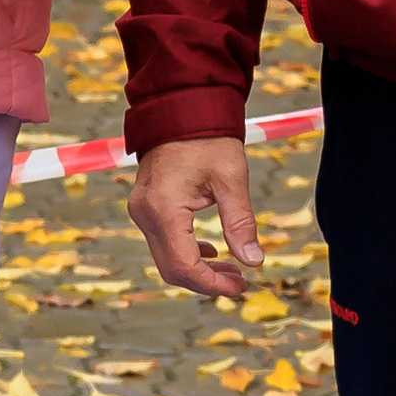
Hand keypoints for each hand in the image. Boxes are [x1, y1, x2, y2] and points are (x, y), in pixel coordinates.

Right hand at [127, 135, 264, 298]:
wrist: (180, 109)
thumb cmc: (207, 138)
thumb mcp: (231, 179)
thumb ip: (240, 223)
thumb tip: (254, 262)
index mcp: (164, 209)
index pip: (185, 265)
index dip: (213, 284)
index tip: (241, 287)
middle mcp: (145, 214)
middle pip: (171, 269)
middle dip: (206, 282)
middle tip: (239, 283)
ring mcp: (141, 210)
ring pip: (165, 258)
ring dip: (197, 269)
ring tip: (232, 271)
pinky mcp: (145, 206)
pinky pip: (162, 242)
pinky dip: (187, 253)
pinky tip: (212, 251)